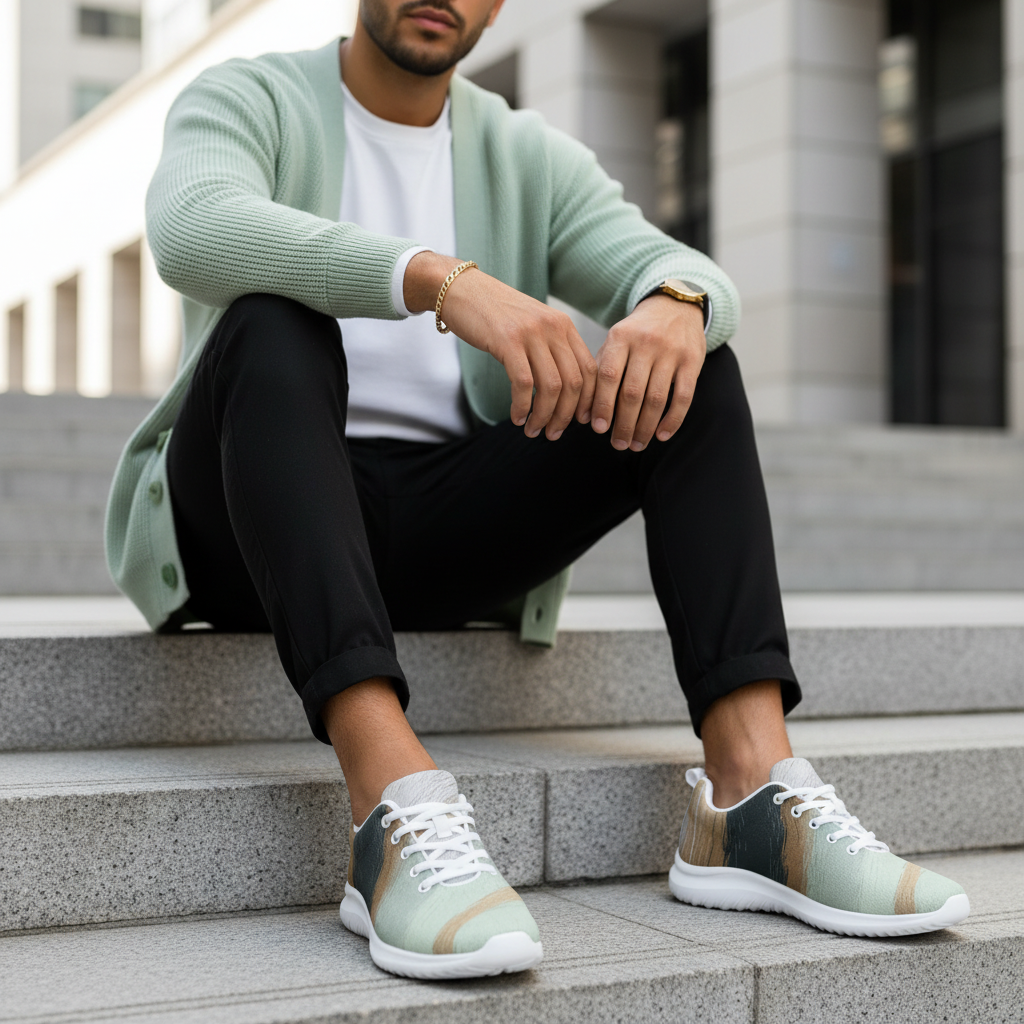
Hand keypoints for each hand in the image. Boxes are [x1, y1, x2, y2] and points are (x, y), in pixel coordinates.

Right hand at [404, 252, 596, 439]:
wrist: (462, 290)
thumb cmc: (495, 314)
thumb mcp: (532, 326)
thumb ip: (550, 349)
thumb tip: (564, 390)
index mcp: (563, 326)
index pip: (589, 370)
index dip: (587, 401)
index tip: (578, 421)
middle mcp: (553, 328)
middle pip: (573, 382)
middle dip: (565, 416)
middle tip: (554, 434)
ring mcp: (531, 333)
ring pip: (551, 387)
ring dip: (544, 416)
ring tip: (532, 430)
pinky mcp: (507, 341)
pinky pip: (523, 384)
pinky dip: (522, 406)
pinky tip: (516, 417)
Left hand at [590, 293, 705, 450]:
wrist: (675, 306)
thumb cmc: (637, 333)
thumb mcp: (615, 341)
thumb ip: (600, 371)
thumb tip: (586, 413)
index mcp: (621, 337)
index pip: (609, 376)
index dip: (603, 405)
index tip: (598, 429)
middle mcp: (646, 343)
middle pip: (632, 393)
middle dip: (624, 424)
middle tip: (619, 445)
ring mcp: (671, 352)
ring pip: (657, 398)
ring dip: (645, 427)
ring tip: (637, 445)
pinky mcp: (692, 361)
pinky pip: (683, 396)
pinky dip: (673, 419)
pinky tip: (662, 435)